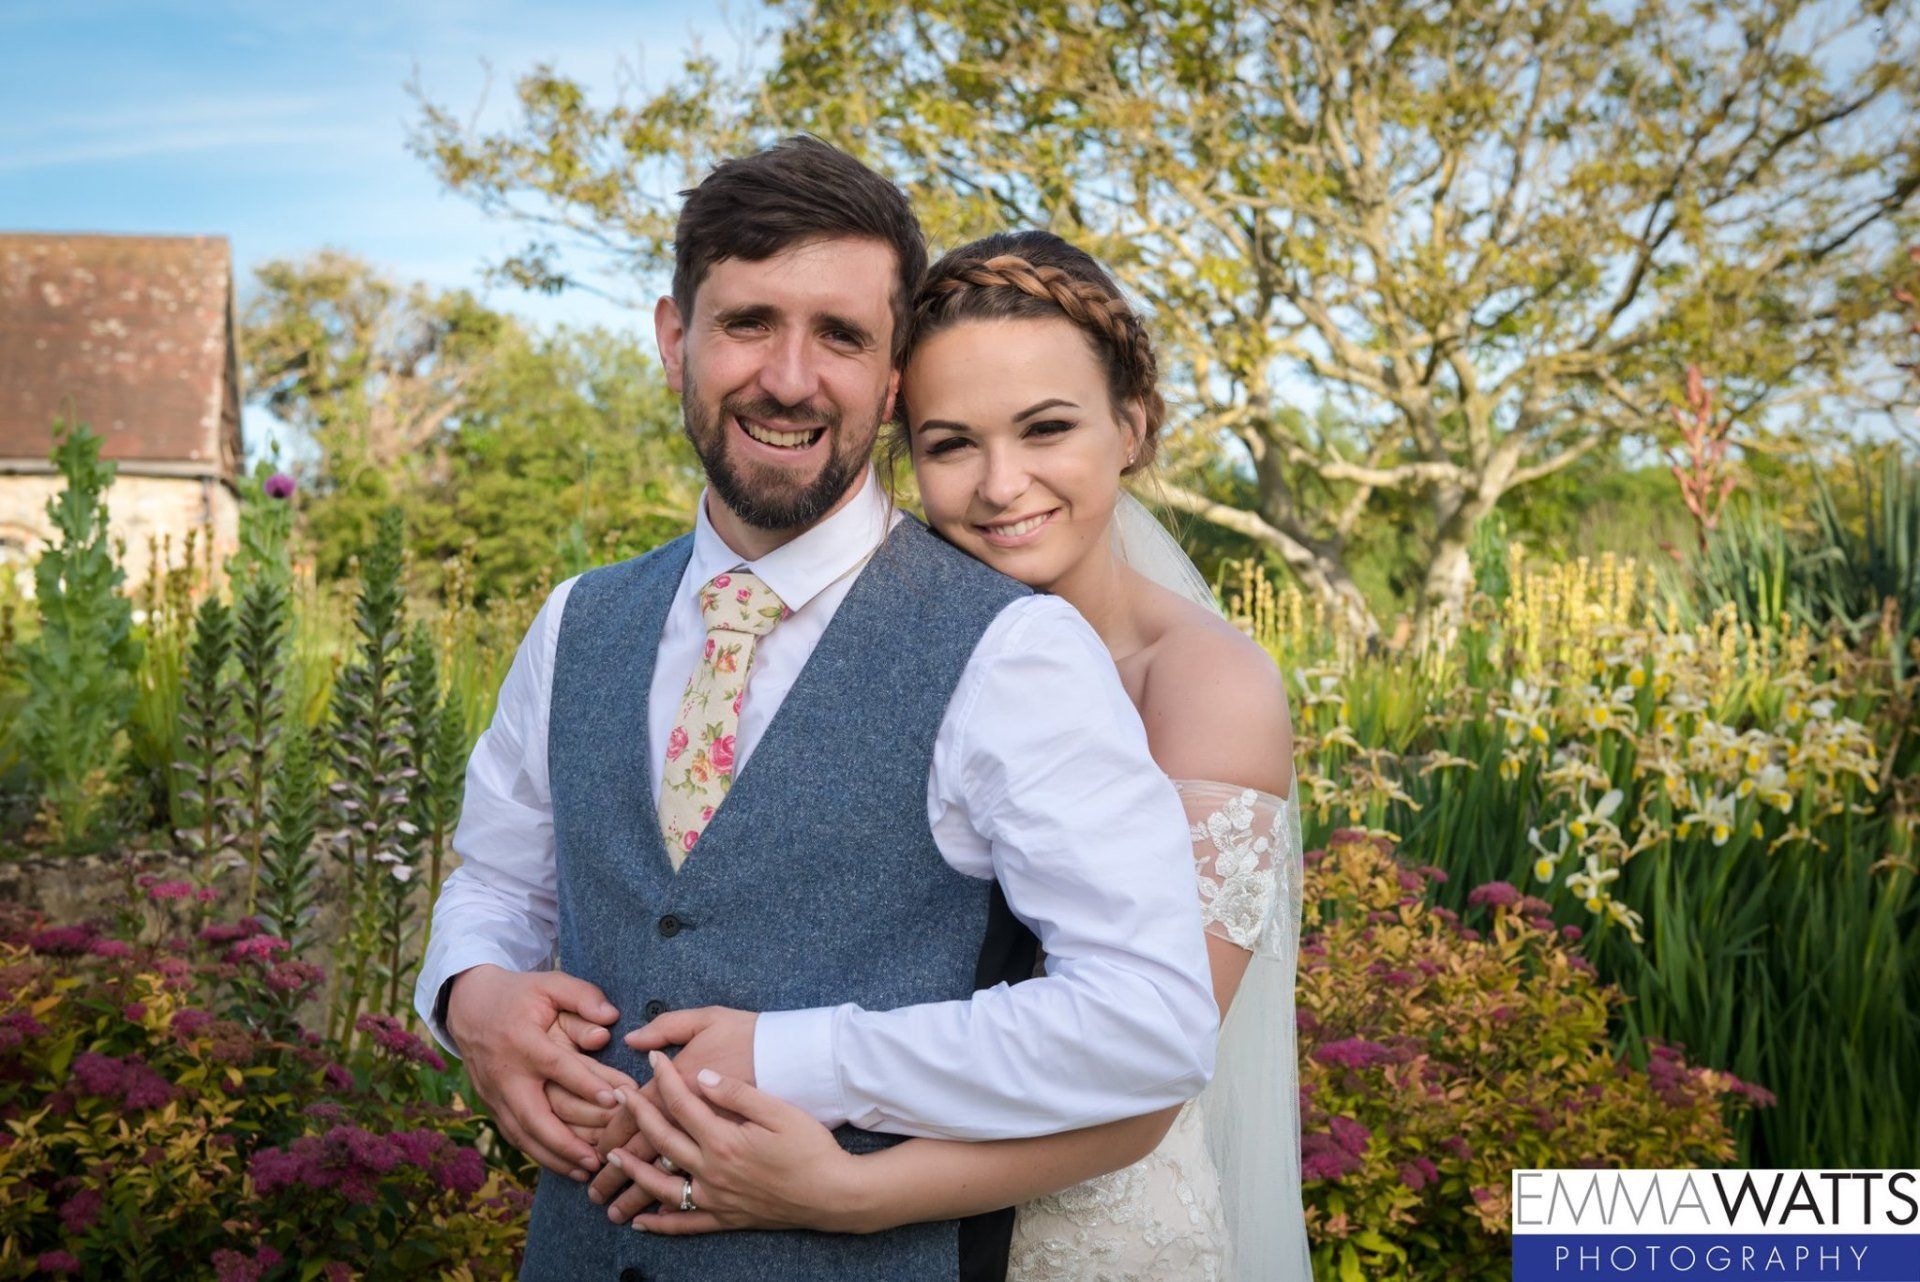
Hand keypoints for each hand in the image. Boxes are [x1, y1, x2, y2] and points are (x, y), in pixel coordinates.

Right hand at [444, 964, 629, 1179]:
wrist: (467, 1005)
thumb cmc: (518, 994)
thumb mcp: (549, 983)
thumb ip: (582, 996)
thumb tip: (611, 1019)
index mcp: (521, 1040)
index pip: (556, 1066)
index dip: (585, 1083)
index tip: (615, 1099)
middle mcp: (505, 1073)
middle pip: (532, 1115)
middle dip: (564, 1141)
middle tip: (597, 1158)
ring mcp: (494, 1093)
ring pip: (521, 1135)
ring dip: (553, 1157)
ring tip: (586, 1170)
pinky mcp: (491, 1105)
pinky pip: (514, 1137)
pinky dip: (538, 1154)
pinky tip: (563, 1166)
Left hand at [610, 1049, 862, 1234]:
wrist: (833, 1194)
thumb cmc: (811, 1148)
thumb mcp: (779, 1111)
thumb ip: (737, 1093)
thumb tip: (702, 1075)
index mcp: (723, 1139)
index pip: (682, 1102)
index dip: (665, 1077)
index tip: (653, 1059)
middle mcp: (712, 1170)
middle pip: (663, 1139)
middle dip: (637, 1115)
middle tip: (617, 1096)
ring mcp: (716, 1197)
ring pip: (662, 1185)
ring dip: (633, 1171)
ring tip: (611, 1158)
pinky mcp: (726, 1217)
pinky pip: (685, 1224)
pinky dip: (660, 1223)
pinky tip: (641, 1221)